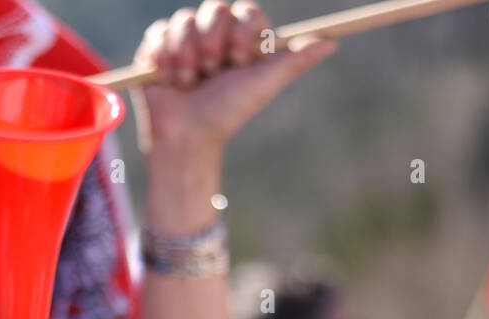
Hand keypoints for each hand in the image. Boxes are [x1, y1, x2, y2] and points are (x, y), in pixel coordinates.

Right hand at [131, 1, 335, 156]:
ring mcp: (183, 40)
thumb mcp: (265, 83)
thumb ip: (295, 59)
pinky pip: (160, 32)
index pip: (244, 10)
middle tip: (212, 72)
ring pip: (184, 20)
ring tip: (189, 82)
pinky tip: (170, 80)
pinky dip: (166, 59)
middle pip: (214, 8)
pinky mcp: (156, 48)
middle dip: (214, 44)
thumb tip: (332, 43)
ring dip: (188, 56)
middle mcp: (212, 35)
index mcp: (240, 38)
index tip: (239, 60)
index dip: (241, 32)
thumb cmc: (228, 111)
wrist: (189, 136)